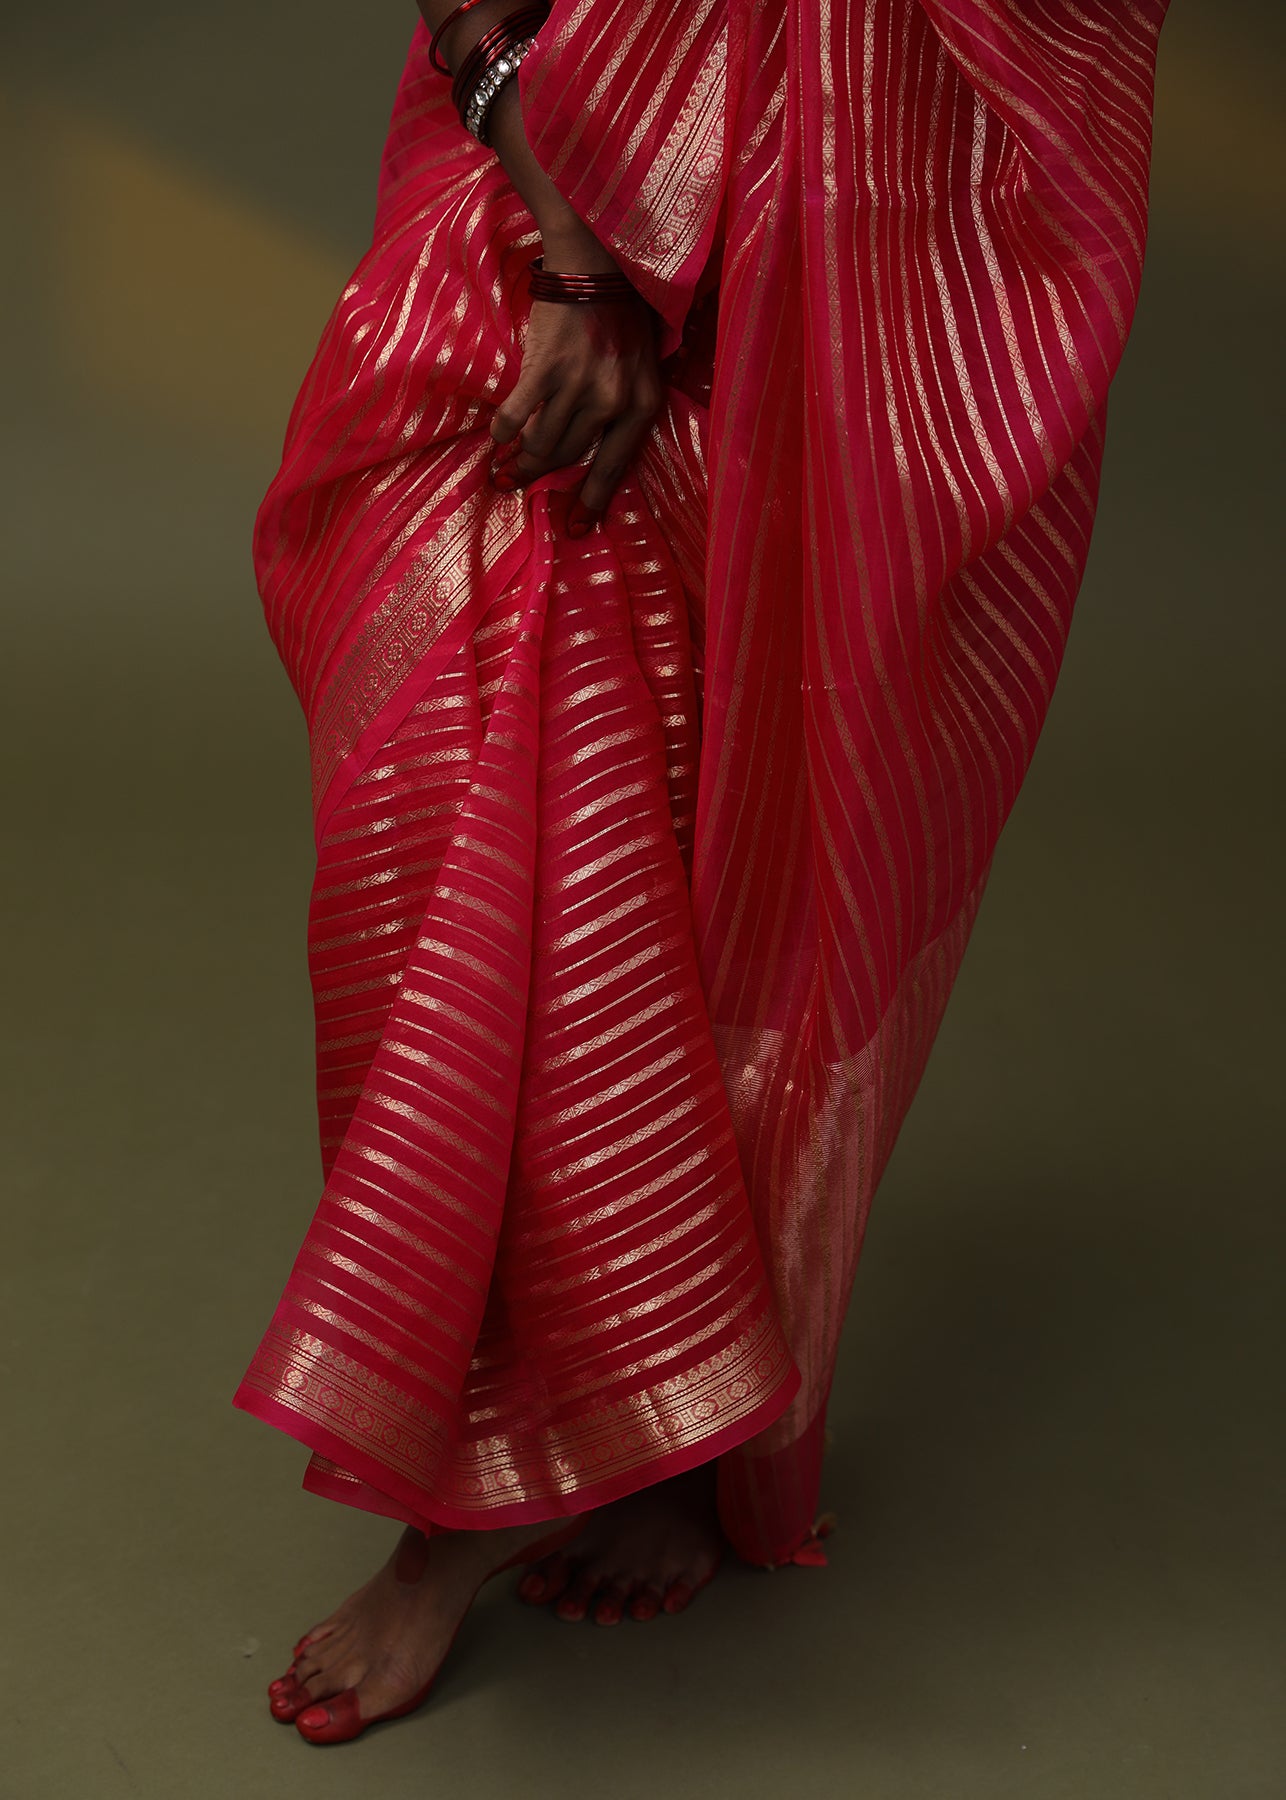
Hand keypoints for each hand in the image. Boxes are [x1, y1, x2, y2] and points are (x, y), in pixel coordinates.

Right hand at [490, 288, 661, 535]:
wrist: (597, 262)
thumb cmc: (619, 315)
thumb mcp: (640, 366)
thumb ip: (623, 406)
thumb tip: (589, 453)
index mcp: (642, 404)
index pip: (613, 467)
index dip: (591, 501)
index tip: (575, 528)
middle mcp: (613, 400)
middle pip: (569, 456)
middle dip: (539, 476)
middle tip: (516, 484)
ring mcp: (579, 385)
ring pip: (541, 443)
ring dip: (518, 461)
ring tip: (503, 469)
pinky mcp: (547, 367)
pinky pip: (517, 416)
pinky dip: (504, 431)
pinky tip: (498, 436)